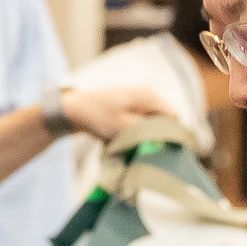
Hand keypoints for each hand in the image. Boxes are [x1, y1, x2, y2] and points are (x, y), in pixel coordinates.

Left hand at [60, 85, 177, 140]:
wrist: (72, 110)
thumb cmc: (98, 116)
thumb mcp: (125, 128)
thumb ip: (149, 132)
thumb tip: (168, 139)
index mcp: (149, 96)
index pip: (174, 117)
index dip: (171, 134)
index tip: (163, 151)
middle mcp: (147, 95)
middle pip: (163, 120)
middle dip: (156, 136)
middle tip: (145, 150)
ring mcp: (138, 100)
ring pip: (151, 124)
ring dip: (144, 136)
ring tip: (132, 145)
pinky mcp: (129, 107)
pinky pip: (140, 123)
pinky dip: (135, 133)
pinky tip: (125, 140)